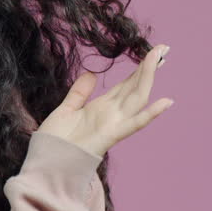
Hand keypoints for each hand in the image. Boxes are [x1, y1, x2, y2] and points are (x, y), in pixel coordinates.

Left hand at [36, 44, 173, 157]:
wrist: (46, 163)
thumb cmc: (55, 142)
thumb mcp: (66, 110)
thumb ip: (79, 93)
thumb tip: (92, 74)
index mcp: (101, 108)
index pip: (126, 85)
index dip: (139, 69)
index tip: (151, 53)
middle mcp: (111, 114)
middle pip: (135, 87)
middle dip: (149, 68)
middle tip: (163, 47)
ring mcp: (113, 124)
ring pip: (137, 98)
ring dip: (148, 78)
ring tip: (160, 58)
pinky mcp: (110, 136)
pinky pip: (134, 124)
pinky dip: (150, 114)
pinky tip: (165, 102)